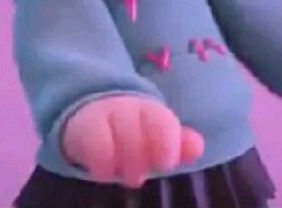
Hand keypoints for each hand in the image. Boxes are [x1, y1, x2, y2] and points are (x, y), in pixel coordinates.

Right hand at [62, 95, 204, 188]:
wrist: (91, 110)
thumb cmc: (133, 130)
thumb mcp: (156, 136)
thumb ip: (179, 143)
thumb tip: (198, 147)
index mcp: (151, 111)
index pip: (163, 124)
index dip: (166, 146)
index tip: (164, 162)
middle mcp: (128, 108)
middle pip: (140, 134)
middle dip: (142, 160)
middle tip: (140, 173)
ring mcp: (104, 115)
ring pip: (120, 139)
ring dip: (125, 163)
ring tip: (124, 172)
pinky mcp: (83, 128)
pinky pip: (96, 150)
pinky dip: (104, 166)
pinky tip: (104, 171)